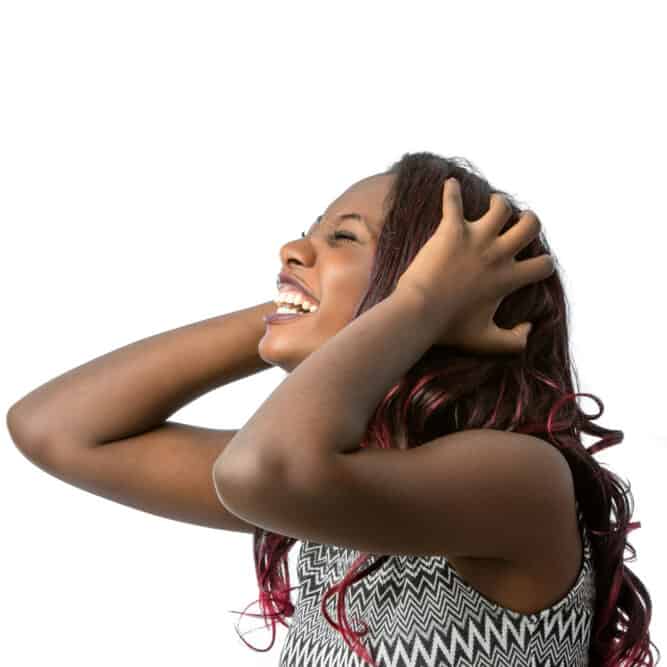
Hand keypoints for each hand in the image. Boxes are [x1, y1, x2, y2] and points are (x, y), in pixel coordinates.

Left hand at [395, 177, 554, 354]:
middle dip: (529, 221)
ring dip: (499, 203)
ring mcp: (475, 238)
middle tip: (519, 224)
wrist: (418, 313)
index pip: (543, 265)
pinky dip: (451, 191)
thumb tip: (530, 329)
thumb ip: (515, 341)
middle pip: (530, 225)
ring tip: (492, 204)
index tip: (534, 265)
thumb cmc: (450, 329)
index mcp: (508, 278)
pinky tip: (449, 184)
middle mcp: (498, 253)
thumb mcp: (488, 342)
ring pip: (501, 207)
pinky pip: (453, 201)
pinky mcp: (450, 229)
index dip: (543, 265)